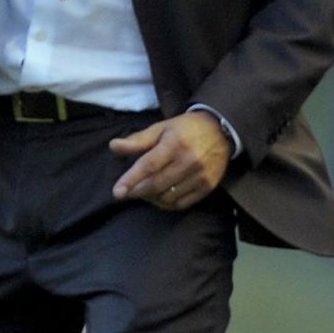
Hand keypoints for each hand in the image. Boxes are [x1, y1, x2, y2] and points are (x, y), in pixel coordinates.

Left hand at [109, 111, 230, 210]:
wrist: (220, 131)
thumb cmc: (184, 129)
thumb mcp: (160, 128)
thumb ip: (137, 140)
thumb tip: (113, 146)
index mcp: (175, 143)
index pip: (149, 165)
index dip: (131, 180)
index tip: (117, 192)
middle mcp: (189, 161)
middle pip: (157, 184)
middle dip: (138, 191)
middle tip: (127, 191)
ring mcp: (200, 176)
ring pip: (168, 197)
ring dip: (151, 198)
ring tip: (143, 191)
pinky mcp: (208, 187)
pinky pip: (182, 204)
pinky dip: (167, 204)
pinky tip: (159, 197)